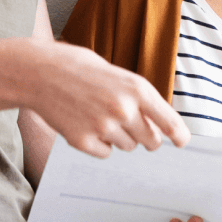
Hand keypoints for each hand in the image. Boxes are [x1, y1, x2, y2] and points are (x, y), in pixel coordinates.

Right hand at [25, 40, 190, 158]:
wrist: (38, 72)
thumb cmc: (78, 68)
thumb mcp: (116, 74)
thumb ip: (137, 98)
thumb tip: (155, 126)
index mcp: (136, 88)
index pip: (168, 120)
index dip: (179, 135)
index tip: (183, 142)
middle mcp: (124, 110)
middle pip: (151, 141)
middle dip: (146, 136)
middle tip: (130, 124)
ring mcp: (103, 127)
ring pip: (128, 147)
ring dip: (120, 137)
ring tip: (99, 115)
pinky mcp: (83, 141)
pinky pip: (105, 153)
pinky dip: (100, 144)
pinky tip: (85, 123)